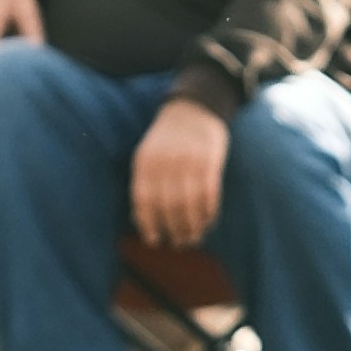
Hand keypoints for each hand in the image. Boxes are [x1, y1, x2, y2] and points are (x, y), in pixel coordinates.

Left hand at [130, 96, 228, 252]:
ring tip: (194, 237)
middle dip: (174, 230)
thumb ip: (144, 183)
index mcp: (145, 162)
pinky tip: (208, 220)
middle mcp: (165, 162)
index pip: (144, 201)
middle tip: (179, 242)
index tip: (154, 240)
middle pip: (168, 207)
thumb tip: (140, 221)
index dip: (148, 224)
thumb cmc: (167, 141)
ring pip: (189, 204)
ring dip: (192, 226)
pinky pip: (208, 195)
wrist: (193, 108)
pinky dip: (208, 212)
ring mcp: (188, 161)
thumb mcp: (148, 155)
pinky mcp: (209, 161)